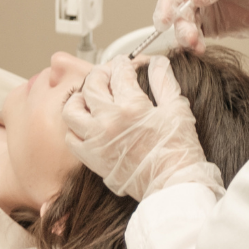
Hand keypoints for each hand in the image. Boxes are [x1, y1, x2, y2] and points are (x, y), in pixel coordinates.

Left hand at [63, 56, 223, 200]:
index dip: (125, 62)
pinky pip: (71, 138)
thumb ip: (164, 82)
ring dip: (79, 96)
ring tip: (90, 94)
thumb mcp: (178, 109)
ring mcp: (96, 140)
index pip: (120, 72)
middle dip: (102, 71)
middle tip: (110, 72)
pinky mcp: (92, 159)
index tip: (128, 63)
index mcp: (131, 107)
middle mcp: (108, 121)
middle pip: (92, 83)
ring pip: (72, 109)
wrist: (172, 186)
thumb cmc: (178, 151)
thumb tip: (157, 62)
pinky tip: (86, 122)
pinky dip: (75, 126)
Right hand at [154, 0, 248, 52]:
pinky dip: (195, 44)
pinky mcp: (210, 27)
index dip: (166, 3)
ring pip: (184, 25)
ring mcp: (201, 9)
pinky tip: (200, 49)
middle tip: (188, 37)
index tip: (164, 20)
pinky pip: (195, 36)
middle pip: (176, 9)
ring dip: (186, 36)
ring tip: (196, 45)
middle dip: (179, 24)